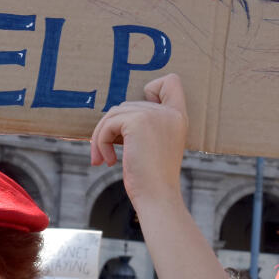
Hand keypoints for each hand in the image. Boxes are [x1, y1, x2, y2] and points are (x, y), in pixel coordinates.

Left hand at [89, 74, 187, 206]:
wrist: (157, 197)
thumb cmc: (153, 179)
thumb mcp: (154, 145)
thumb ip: (144, 125)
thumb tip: (112, 115)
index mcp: (178, 116)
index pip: (171, 81)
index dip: (151, 89)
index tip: (140, 119)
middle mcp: (169, 112)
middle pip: (128, 103)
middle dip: (112, 128)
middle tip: (105, 153)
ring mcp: (154, 114)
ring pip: (114, 114)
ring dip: (101, 137)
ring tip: (102, 159)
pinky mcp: (137, 122)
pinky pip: (108, 124)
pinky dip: (100, 142)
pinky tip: (108, 161)